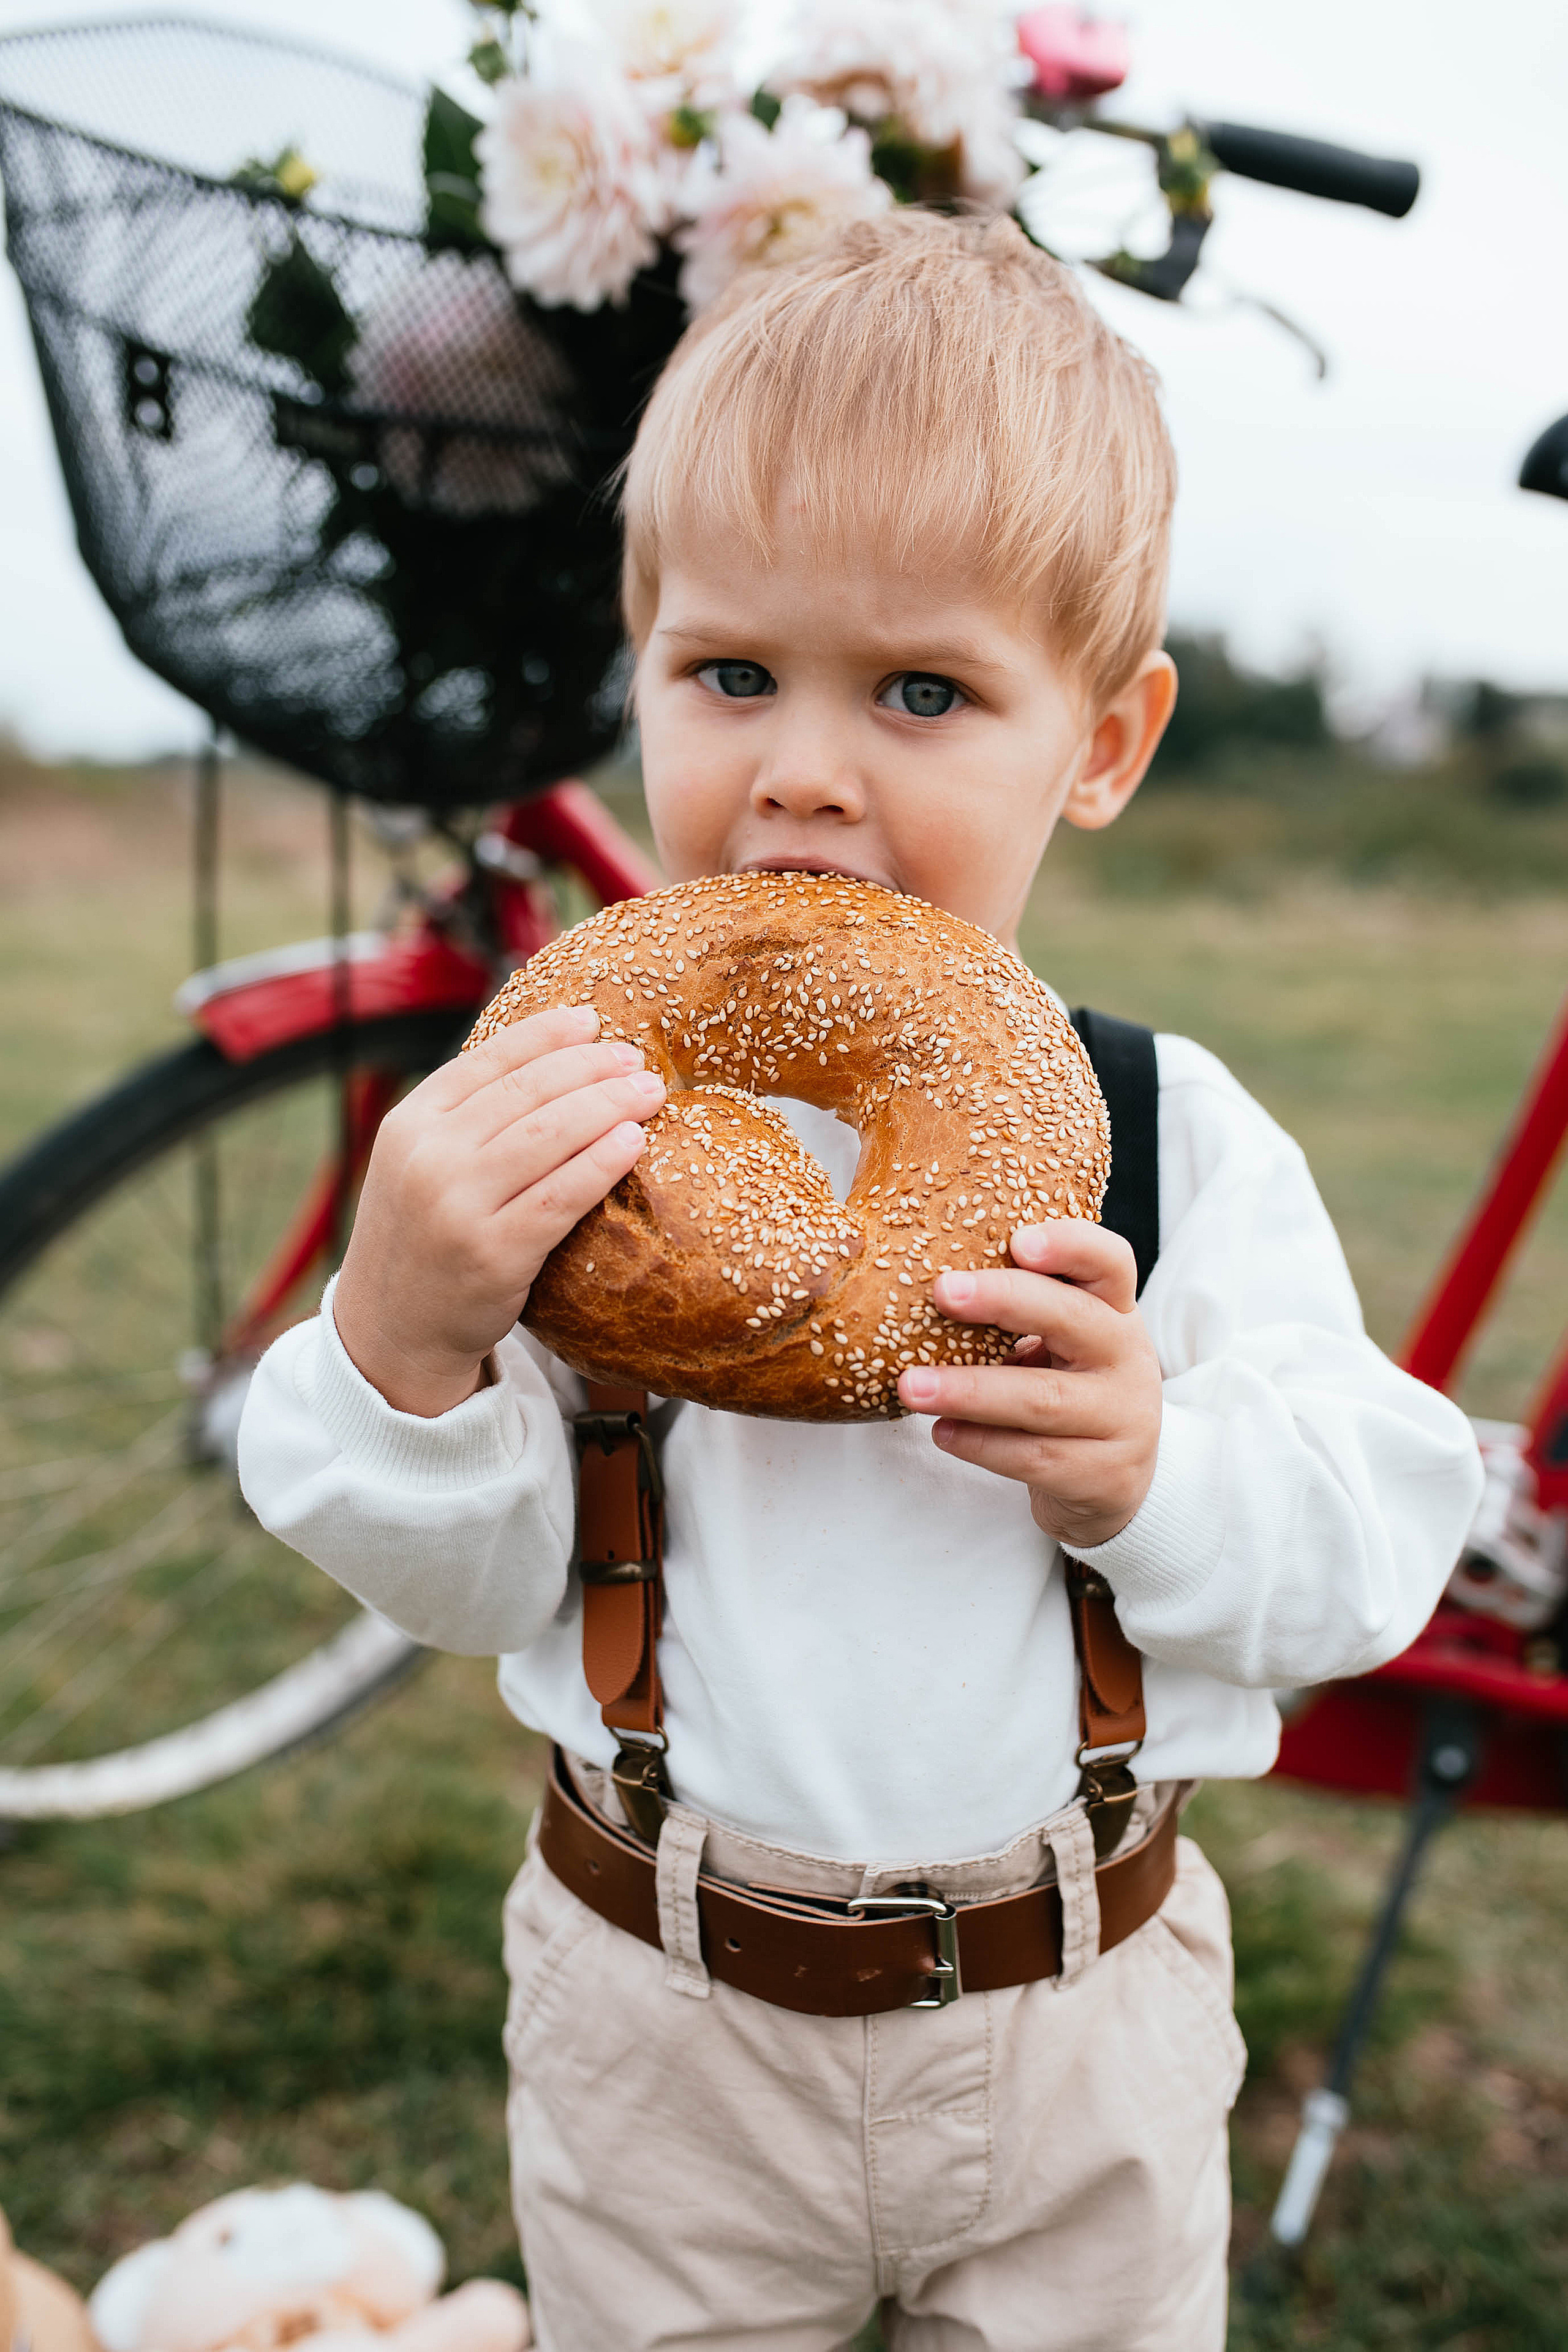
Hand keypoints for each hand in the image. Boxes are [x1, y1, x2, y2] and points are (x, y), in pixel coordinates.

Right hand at [333, 1005, 664, 1416]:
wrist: (392, 1329)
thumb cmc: (423, 1237)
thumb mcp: (416, 1164)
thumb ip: (464, 1118)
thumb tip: (546, 1059)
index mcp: (409, 1124)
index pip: (487, 1062)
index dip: (545, 1036)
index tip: (591, 1021)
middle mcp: (428, 1158)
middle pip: (527, 1093)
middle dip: (590, 1068)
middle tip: (635, 1060)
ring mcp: (458, 1206)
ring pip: (550, 1135)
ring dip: (608, 1105)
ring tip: (648, 1092)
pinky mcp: (494, 1253)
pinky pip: (562, 1195)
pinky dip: (603, 1161)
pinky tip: (633, 1141)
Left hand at [896, 1221, 1161, 1551]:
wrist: (1115, 1482)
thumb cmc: (1068, 1391)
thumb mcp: (1061, 1344)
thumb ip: (1018, 1314)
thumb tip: (927, 1284)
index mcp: (1115, 1312)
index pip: (1110, 1262)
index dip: (1070, 1245)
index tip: (1018, 1240)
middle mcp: (1127, 1359)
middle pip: (1074, 1319)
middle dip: (1004, 1300)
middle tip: (942, 1292)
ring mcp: (1124, 1420)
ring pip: (1043, 1399)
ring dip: (971, 1390)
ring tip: (912, 1386)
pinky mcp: (1105, 1476)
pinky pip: (1035, 1459)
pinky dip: (981, 1445)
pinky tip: (942, 1432)